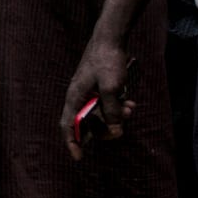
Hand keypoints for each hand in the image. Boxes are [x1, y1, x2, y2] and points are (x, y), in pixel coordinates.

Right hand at [61, 37, 134, 160]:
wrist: (110, 39)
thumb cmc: (107, 62)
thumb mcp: (112, 89)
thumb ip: (112, 112)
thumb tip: (115, 132)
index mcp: (75, 97)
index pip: (68, 125)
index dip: (72, 143)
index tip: (78, 158)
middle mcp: (79, 96)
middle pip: (86, 122)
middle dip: (104, 129)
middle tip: (118, 132)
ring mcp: (88, 91)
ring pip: (99, 113)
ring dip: (114, 116)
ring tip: (129, 109)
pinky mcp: (97, 86)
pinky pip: (105, 103)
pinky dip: (117, 107)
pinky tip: (129, 103)